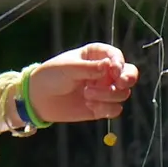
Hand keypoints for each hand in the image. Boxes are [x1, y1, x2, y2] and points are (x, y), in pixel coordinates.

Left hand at [25, 43, 139, 123]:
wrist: (38, 98)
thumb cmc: (51, 75)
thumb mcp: (68, 68)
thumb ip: (89, 68)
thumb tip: (109, 66)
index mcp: (96, 56)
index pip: (116, 56)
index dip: (119, 63)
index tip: (113, 70)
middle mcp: (104, 72)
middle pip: (129, 74)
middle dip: (127, 79)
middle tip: (118, 83)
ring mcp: (104, 90)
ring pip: (122, 93)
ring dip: (108, 95)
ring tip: (86, 94)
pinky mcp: (101, 107)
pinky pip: (115, 110)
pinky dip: (106, 109)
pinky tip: (90, 105)